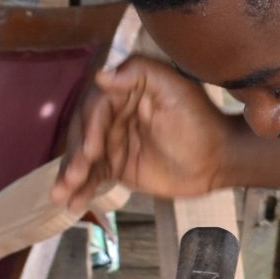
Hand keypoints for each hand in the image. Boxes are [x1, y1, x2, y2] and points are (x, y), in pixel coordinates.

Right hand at [54, 56, 233, 211]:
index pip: (96, 106)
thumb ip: (140, 74)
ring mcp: (112, 141)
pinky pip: (92, 177)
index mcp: (124, 91)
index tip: (91, 149)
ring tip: (61, 195)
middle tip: (73, 176)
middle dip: (75, 155)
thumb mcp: (175, 89)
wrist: (217, 159)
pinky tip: (71, 204)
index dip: (90, 127)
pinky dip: (80, 190)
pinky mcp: (115, 165)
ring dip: (70, 175)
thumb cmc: (200, 119)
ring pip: (83, 157)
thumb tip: (102, 75)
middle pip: (82, 133)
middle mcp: (113, 114)